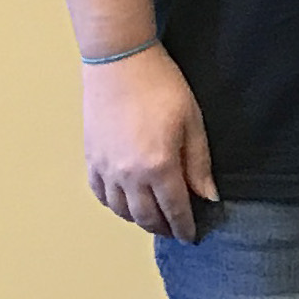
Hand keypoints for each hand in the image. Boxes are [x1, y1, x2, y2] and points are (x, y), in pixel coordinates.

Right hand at [82, 45, 215, 240]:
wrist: (120, 62)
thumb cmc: (163, 86)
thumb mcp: (192, 121)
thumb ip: (199, 163)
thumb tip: (208, 195)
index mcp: (158, 166)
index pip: (174, 208)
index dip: (184, 225)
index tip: (191, 236)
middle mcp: (128, 175)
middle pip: (145, 216)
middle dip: (162, 227)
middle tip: (174, 230)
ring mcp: (105, 169)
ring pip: (121, 210)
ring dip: (138, 220)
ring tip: (154, 219)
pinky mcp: (91, 159)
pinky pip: (100, 195)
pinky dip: (114, 205)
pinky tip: (125, 203)